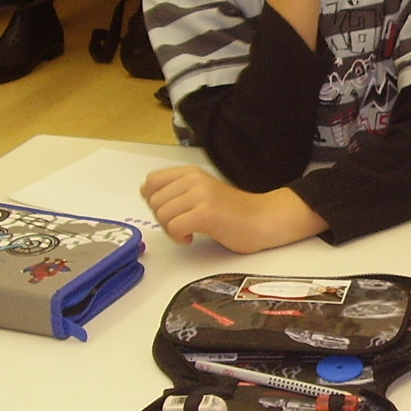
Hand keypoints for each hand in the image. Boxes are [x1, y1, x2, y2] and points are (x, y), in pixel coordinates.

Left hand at [141, 166, 326, 251]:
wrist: (264, 220)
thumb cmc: (234, 212)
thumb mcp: (201, 193)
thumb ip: (176, 191)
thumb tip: (147, 195)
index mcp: (191, 172)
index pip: (151, 182)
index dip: (155, 201)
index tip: (172, 211)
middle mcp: (194, 179)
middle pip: (154, 201)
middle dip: (163, 219)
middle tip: (183, 225)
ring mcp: (200, 195)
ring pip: (162, 215)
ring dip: (172, 229)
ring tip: (190, 231)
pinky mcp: (206, 213)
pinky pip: (174, 227)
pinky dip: (179, 237)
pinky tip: (193, 237)